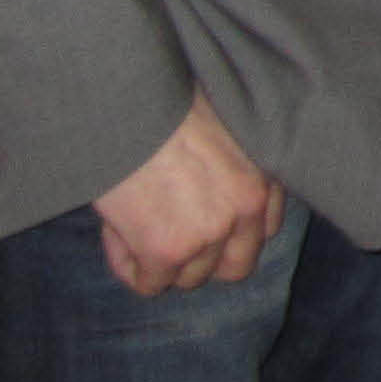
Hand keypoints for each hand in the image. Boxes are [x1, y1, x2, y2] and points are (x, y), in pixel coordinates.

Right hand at [92, 90, 283, 295]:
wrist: (128, 98)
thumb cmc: (165, 100)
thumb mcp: (221, 125)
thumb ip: (229, 166)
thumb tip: (207, 195)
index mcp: (265, 172)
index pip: (265, 229)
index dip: (231, 231)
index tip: (201, 220)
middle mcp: (248, 207)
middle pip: (236, 267)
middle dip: (205, 259)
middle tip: (170, 237)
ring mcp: (212, 231)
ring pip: (190, 279)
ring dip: (161, 261)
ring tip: (133, 224)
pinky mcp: (169, 249)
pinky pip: (150, 283)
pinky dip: (129, 266)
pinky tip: (115, 233)